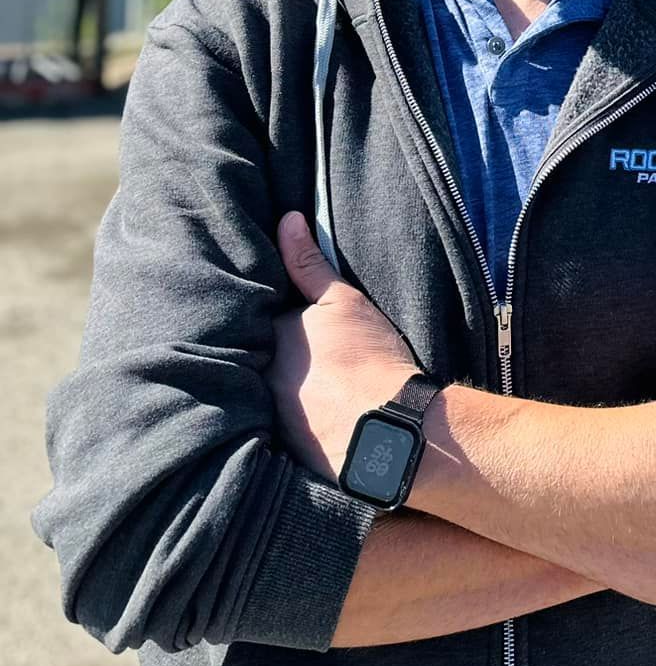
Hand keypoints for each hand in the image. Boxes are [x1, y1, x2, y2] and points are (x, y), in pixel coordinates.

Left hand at [267, 212, 418, 482]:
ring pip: (262, 391)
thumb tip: (288, 219)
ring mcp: (267, 414)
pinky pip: (273, 425)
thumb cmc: (371, 357)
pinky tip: (308, 416)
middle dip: (267, 354)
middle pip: (256, 356)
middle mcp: (259, 375)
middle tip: (301, 357)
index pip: (257, 320)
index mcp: (271, 336)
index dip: (272, 318)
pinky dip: (287, 418)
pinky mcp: (280, 446)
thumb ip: (309, 263)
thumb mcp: (344, 301)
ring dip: (275, 387)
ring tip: (306, 386)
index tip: (292, 322)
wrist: (389, 428)